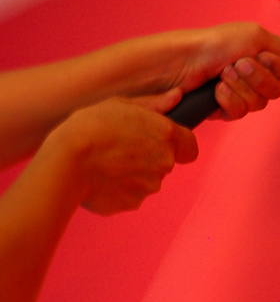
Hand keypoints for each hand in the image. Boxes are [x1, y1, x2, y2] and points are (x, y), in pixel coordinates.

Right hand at [55, 94, 198, 214]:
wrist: (66, 162)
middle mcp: (164, 163)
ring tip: (106, 162)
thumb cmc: (92, 126)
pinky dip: (119, 189)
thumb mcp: (121, 104)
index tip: (160, 142)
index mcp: (166, 136)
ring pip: (147, 180)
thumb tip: (176, 97)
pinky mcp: (131, 204)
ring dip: (133, 174)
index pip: (191, 147)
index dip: (178, 145)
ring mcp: (148, 187)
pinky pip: (130, 196)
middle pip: (166, 163)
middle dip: (149, 157)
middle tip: (122, 147)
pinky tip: (101, 178)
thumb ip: (154, 104)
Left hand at [122, 23, 279, 121]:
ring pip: (259, 104)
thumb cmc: (214, 44)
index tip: (262, 55)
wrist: (183, 62)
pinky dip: (229, 100)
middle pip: (276, 91)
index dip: (279, 67)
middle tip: (238, 63)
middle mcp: (254, 76)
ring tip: (222, 75)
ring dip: (240, 87)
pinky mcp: (225, 110)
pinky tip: (216, 91)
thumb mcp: (253, 36)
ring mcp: (240, 94)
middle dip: (257, 76)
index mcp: (263, 56)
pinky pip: (240, 113)